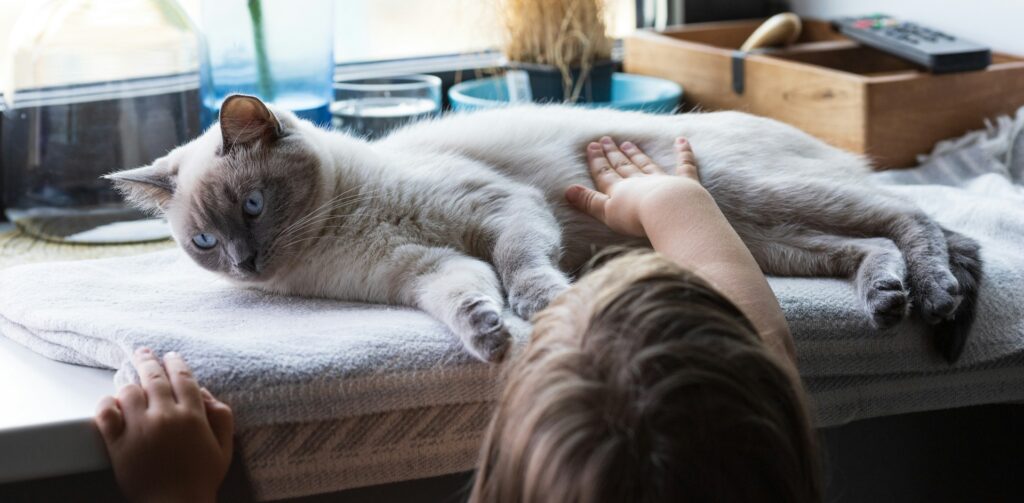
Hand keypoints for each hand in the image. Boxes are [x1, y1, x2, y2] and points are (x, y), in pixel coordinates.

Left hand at [95, 348, 233, 502]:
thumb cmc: (201, 478)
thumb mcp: (224, 446)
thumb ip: (221, 416)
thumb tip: (204, 392)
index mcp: (193, 415)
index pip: (182, 377)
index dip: (175, 362)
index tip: (170, 356)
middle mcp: (165, 416)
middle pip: (153, 377)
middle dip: (148, 360)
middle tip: (143, 352)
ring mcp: (139, 429)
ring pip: (128, 391)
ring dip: (130, 385)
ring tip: (130, 383)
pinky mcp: (118, 444)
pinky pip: (105, 414)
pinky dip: (106, 404)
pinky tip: (111, 404)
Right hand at [565, 136, 702, 236]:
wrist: (669, 211)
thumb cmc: (636, 217)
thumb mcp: (606, 213)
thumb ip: (589, 202)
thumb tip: (567, 190)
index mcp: (620, 190)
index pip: (605, 174)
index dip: (597, 161)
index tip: (592, 146)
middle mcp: (639, 181)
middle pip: (624, 166)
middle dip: (613, 154)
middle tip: (607, 140)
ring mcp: (662, 180)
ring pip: (646, 164)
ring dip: (637, 154)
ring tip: (628, 143)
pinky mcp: (685, 183)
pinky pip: (684, 164)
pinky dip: (683, 152)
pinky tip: (681, 140)